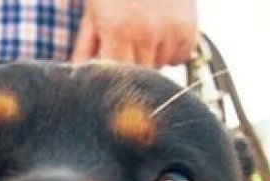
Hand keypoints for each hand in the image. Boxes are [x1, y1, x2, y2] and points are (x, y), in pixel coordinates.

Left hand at [72, 0, 198, 67]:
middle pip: (139, 74)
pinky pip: (180, 57)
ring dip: (152, 57)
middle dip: (131, 64)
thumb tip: (79, 76)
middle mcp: (146, 34)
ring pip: (160, 66)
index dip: (114, 73)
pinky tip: (162, 31)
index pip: (117, 74)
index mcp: (118, 31)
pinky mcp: (190, 27)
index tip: (112, 64)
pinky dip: (172, 50)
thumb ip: (85, 48)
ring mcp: (171, 31)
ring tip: (146, 31)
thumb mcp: (93, 14)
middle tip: (127, 43)